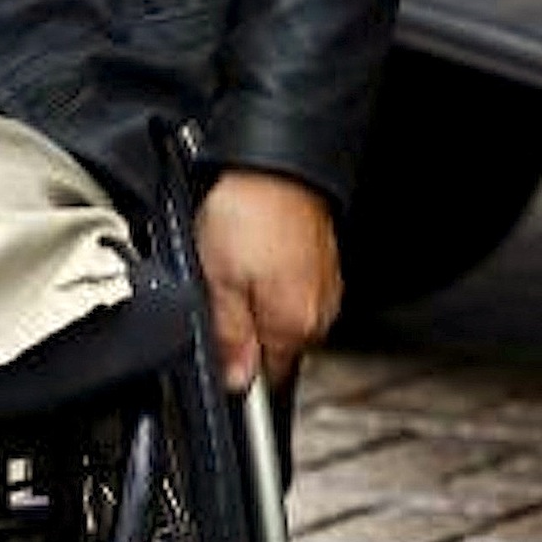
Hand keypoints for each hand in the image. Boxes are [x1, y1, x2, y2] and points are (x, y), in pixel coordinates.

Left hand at [193, 167, 341, 395]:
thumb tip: (234, 380)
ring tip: (237, 262)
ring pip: (282, 316)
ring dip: (257, 301)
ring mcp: (324, 285)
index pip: (265, 379)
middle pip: (273, 347)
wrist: (276, 161)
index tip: (218, 342)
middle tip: (222, 289)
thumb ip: (228, 337)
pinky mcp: (322, 262)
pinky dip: (271, 278)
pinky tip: (254, 251)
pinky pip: (293, 288)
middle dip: (245, 329)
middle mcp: (319, 311)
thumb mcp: (217, 279)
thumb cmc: (249, 210)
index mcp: (294, 324)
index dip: (236, 367)